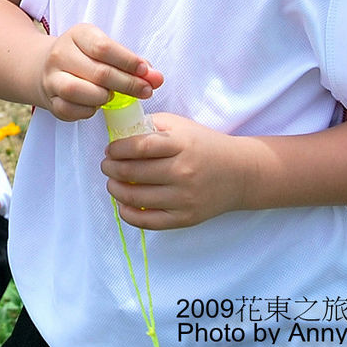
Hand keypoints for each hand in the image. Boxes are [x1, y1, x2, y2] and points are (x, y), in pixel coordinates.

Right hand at [39, 23, 163, 121]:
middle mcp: (60, 54)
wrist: (43, 66)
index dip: (128, 61)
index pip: (104, 48)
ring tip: (113, 96)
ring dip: (103, 97)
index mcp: (77, 35)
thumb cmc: (84, 56)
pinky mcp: (48, 100)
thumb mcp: (104, 48)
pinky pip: (69, 110)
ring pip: (77, 92)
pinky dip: (87, 111)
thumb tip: (155, 77)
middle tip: (146, 91)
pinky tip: (97, 106)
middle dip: (127, 84)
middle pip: (98, 72)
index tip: (147, 72)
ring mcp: (51, 78)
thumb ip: (130, 61)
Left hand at [100, 113, 250, 228]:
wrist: (239, 173)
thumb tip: (122, 133)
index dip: (118, 149)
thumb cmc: (206, 146)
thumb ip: (154, 125)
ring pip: (135, 197)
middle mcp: (182, 171)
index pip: (140, 146)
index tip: (110, 149)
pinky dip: (128, 214)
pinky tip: (123, 204)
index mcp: (182, 145)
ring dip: (115, 189)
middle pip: (133, 172)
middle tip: (106, 165)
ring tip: (112, 183)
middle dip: (112, 168)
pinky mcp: (184, 218)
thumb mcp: (183, 126)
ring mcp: (183, 198)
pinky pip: (147, 221)